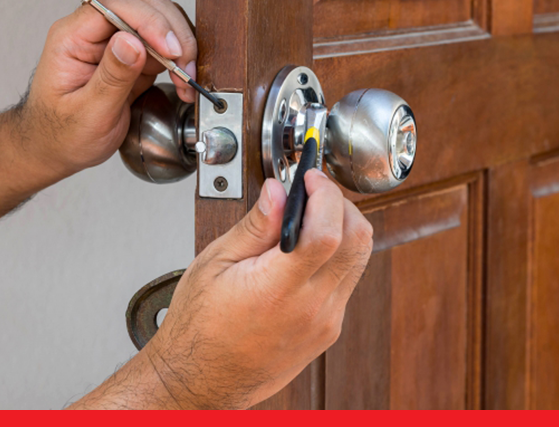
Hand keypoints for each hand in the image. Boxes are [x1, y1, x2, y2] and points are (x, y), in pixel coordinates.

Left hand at [21, 0, 197, 177]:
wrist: (57, 149)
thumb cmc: (61, 133)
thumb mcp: (86, 113)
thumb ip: (111, 77)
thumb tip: (132, 42)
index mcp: (72, 37)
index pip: (114, 5)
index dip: (148, 20)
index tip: (168, 48)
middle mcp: (94, 32)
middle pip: (142, 3)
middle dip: (170, 31)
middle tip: (183, 66)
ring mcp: (115, 42)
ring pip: (159, 19)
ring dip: (179, 45)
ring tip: (185, 78)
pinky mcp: (133, 56)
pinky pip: (163, 44)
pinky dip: (179, 59)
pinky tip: (182, 81)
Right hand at [140, 171, 373, 408]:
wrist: (200, 381)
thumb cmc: (198, 328)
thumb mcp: (214, 264)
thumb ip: (254, 226)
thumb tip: (278, 191)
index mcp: (277, 290)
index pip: (328, 233)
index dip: (326, 195)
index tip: (310, 177)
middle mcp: (311, 309)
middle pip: (358, 241)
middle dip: (341, 203)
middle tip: (313, 190)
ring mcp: (325, 322)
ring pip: (360, 260)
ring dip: (344, 227)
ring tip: (309, 216)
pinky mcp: (328, 331)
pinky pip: (348, 282)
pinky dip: (337, 255)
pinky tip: (307, 249)